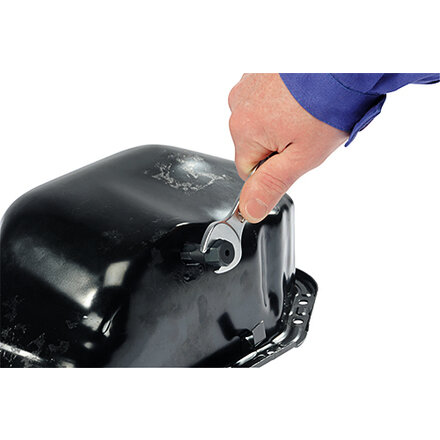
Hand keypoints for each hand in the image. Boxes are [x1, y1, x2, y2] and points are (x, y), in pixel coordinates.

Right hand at [229, 73, 348, 222]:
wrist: (344, 63)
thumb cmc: (326, 107)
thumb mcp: (301, 157)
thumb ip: (271, 185)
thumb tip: (249, 211)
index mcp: (243, 129)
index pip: (248, 169)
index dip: (274, 168)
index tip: (296, 153)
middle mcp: (238, 104)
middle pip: (253, 143)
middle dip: (277, 143)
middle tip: (305, 131)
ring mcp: (249, 83)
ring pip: (260, 121)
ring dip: (280, 121)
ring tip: (306, 112)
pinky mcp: (261, 70)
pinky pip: (265, 99)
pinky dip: (282, 101)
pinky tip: (301, 97)